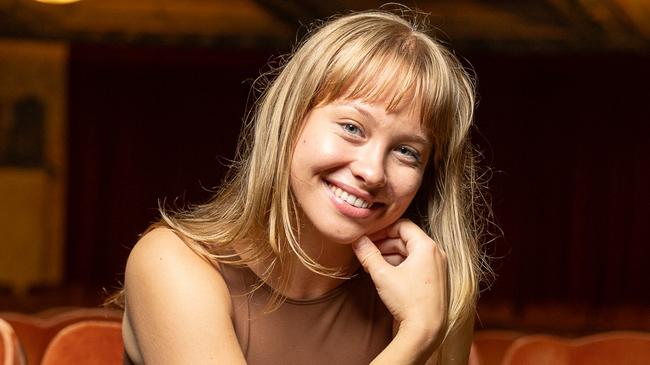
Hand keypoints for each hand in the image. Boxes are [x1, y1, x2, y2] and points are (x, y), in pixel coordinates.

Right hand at [352, 219, 448, 345]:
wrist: (425, 331)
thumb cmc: (408, 301)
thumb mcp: (382, 275)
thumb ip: (368, 254)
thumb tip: (356, 240)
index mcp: (427, 247)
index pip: (402, 225)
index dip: (383, 229)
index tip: (368, 236)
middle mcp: (436, 254)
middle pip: (406, 239)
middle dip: (384, 243)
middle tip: (366, 249)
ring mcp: (437, 268)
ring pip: (410, 252)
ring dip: (390, 254)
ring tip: (372, 263)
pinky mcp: (434, 281)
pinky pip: (416, 264)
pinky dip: (400, 265)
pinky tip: (384, 273)